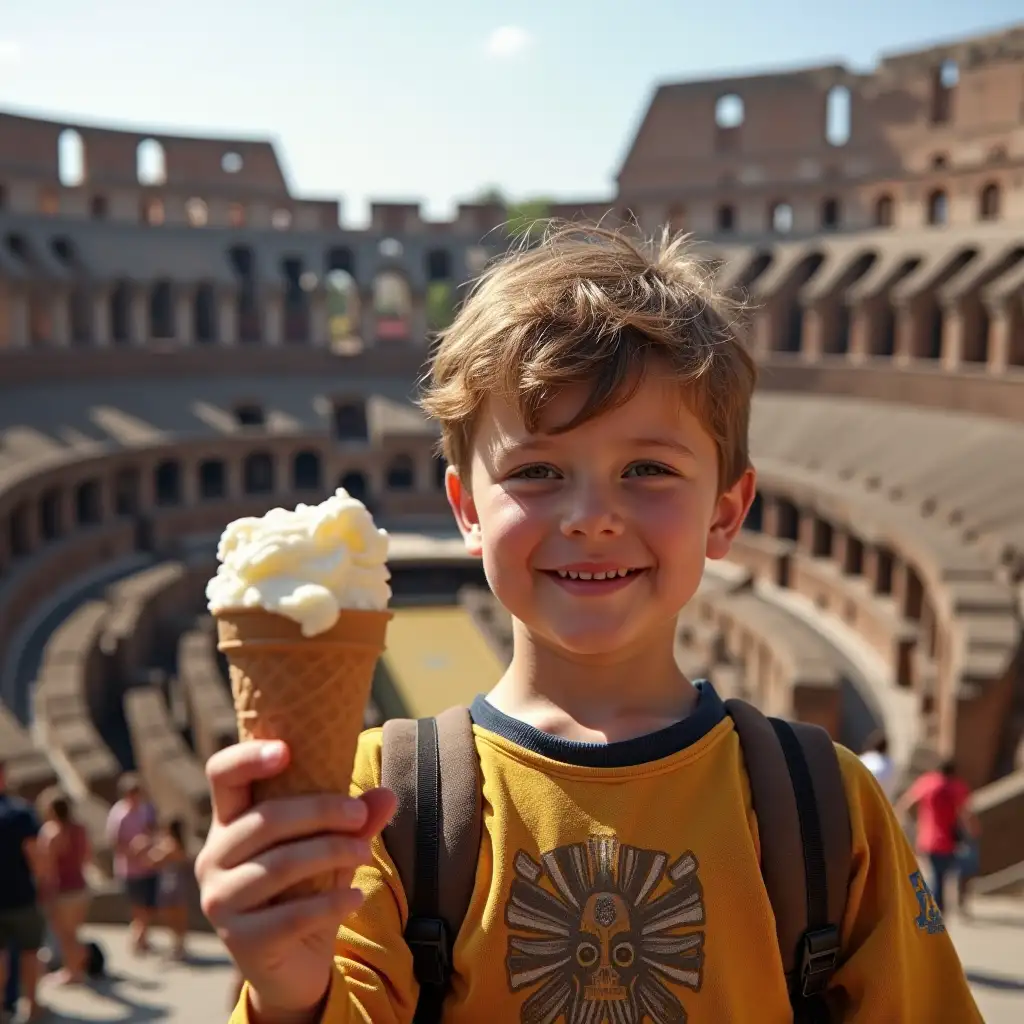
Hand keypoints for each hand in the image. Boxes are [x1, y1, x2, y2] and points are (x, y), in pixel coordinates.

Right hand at [195, 741, 395, 1021]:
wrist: (293, 968)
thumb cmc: (306, 891)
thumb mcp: (331, 848)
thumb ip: (354, 821)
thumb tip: (388, 795)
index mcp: (229, 822)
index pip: (222, 775)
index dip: (247, 757)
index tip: (287, 750)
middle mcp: (214, 857)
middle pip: (266, 819)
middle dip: (322, 812)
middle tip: (361, 816)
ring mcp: (220, 900)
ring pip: (280, 865)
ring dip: (332, 853)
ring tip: (365, 853)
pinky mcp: (240, 941)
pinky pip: (292, 915)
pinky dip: (331, 902)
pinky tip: (355, 898)